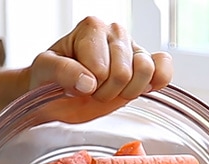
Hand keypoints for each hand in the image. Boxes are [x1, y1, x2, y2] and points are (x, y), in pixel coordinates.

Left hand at [27, 17, 172, 122]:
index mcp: (92, 27)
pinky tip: (137, 89)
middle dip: (104, 92)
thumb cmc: (49, 77)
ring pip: (145, 72)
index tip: (75, 86)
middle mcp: (115, 31)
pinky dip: (156, 82)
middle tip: (90, 91)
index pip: (101, 69)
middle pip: (123, 73)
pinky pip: (164, 68)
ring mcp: (133, 46)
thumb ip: (62, 72)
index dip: (88, 86)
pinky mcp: (147, 62)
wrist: (56, 90)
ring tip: (108, 90)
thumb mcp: (44, 71)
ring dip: (124, 92)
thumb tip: (88, 82)